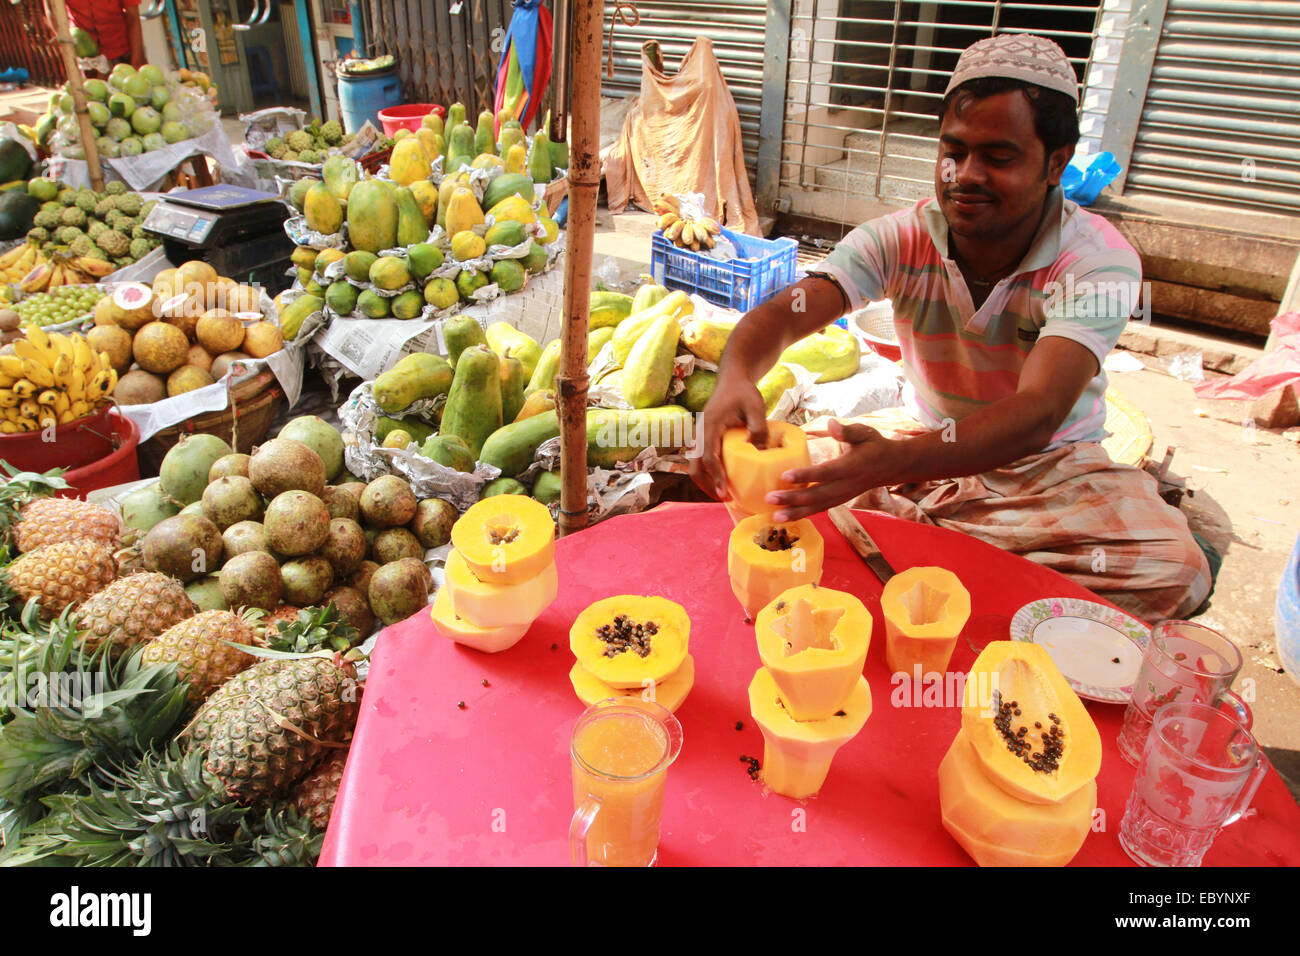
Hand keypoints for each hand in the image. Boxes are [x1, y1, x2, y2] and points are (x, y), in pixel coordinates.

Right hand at [688, 374, 767, 499]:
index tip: (725, 493)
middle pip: (695, 467)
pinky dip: (709, 472)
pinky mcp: (705, 438)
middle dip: (707, 485)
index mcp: (710, 426)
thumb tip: (760, 453)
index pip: (709, 458)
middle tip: (724, 499)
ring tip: (724, 494)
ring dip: (706, 481)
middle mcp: (700, 433)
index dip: (717, 477)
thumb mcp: (756, 407)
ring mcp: (700, 436)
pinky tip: (723, 479)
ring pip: (695, 465)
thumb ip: (758, 428)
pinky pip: (702, 459)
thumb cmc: (744, 392)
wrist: (732, 379)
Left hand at [767, 418, 897, 521]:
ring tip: (774, 517)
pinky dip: (803, 515)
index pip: (825, 473)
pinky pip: (820, 510)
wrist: (891, 466)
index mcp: (851, 467)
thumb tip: (831, 424)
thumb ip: (847, 431)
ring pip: (817, 507)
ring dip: (796, 513)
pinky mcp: (839, 501)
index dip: (806, 476)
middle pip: (817, 495)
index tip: (785, 476)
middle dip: (793, 499)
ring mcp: (843, 496)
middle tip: (770, 498)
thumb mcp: (865, 433)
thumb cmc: (875, 446)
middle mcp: (846, 485)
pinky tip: (785, 517)